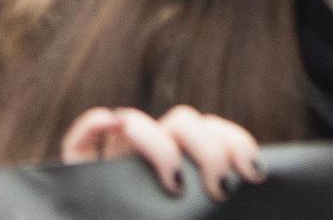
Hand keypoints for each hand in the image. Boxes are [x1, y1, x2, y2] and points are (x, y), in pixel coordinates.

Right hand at [60, 104, 263, 198]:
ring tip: (175, 183)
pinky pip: (79, 141)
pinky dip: (90, 127)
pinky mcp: (78, 175)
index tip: (254, 174)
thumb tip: (251, 182)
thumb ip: (212, 210)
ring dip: (159, 144)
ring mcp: (114, 163)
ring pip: (135, 124)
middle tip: (221, 189)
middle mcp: (150, 159)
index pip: (212, 133)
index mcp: (182, 167)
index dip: (235, 143)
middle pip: (182, 122)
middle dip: (208, 148)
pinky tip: (105, 122)